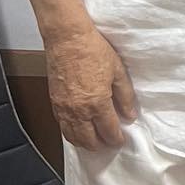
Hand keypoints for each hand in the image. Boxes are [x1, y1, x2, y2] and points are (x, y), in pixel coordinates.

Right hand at [46, 27, 136, 147]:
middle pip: (89, 141)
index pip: (109, 132)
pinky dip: (71, 133)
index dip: (116, 139)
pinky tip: (78, 130)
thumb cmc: (93, 50)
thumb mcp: (118, 71)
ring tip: (94, 141)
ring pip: (73, 137)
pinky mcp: (54, 102)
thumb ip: (125, 96)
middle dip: (101, 145)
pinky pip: (62, 126)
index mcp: (97, 103)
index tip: (121, 140)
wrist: (67, 39)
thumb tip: (130, 115)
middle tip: (109, 142)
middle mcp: (79, 111)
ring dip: (85, 143)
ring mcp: (64, 108)